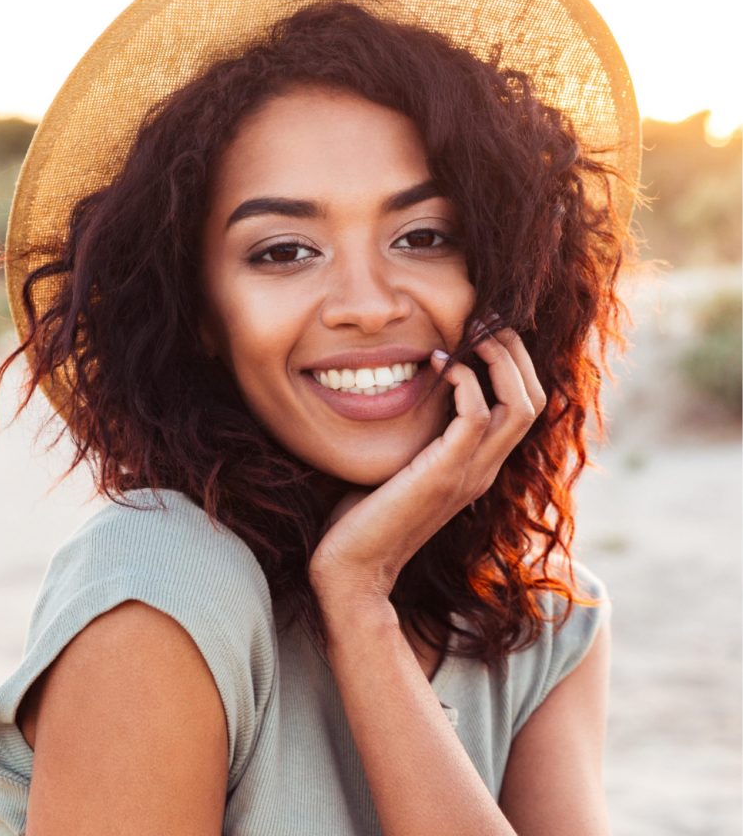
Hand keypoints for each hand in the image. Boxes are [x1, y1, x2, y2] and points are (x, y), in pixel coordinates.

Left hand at [308, 323, 546, 606]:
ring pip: (521, 405)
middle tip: (484, 320)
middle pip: (536, 399)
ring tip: (472, 333)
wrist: (351, 567)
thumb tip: (404, 385)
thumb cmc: (364, 515)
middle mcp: (485, 469)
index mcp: (479, 466)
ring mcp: (470, 474)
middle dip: (515, 352)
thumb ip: (417, 433)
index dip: (513, 364)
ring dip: (499, 359)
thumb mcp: (401, 464)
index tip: (481, 331)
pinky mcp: (445, 475)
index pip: (526, 407)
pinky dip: (465, 382)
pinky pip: (478, 416)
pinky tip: (439, 366)